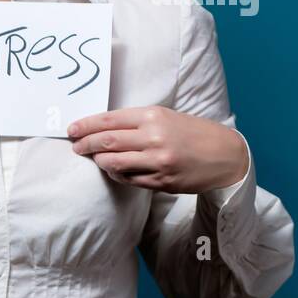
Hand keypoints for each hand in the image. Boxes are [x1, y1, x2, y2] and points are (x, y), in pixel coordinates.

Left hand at [67, 105, 248, 193]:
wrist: (225, 155)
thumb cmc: (194, 133)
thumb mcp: (168, 117)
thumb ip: (139, 121)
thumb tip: (105, 127)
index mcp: (154, 116)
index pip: (110, 119)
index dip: (86, 125)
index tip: (72, 129)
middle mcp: (154, 137)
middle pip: (107, 140)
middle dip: (85, 143)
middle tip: (75, 145)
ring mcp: (157, 161)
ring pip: (113, 162)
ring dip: (99, 160)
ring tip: (95, 157)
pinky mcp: (161, 181)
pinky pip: (129, 179)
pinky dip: (117, 173)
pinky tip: (114, 169)